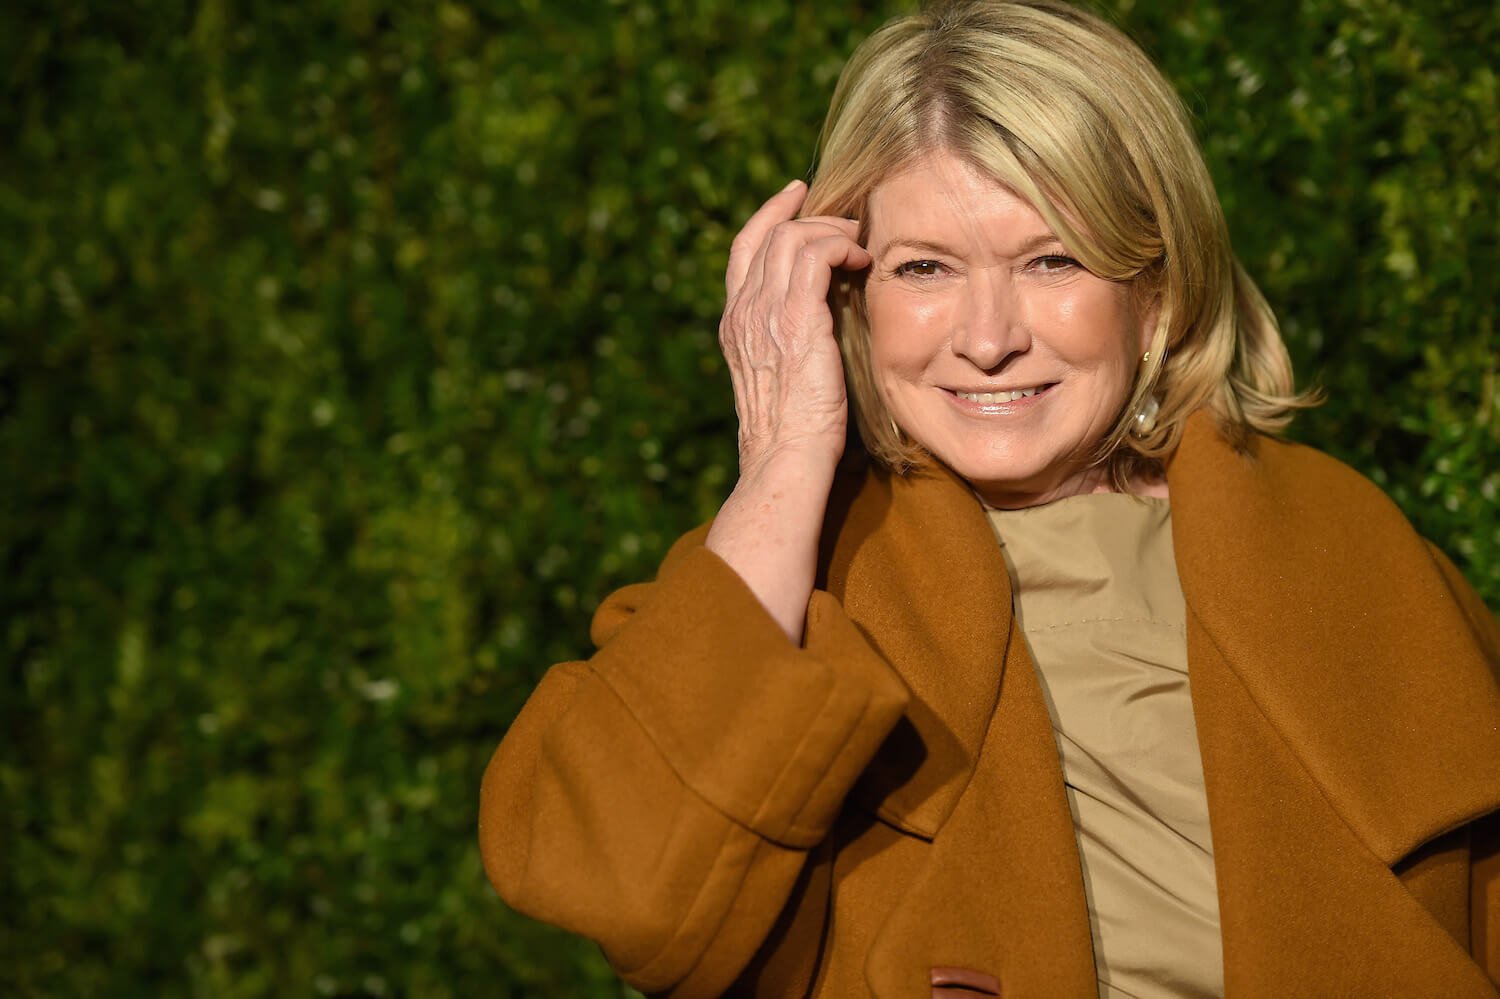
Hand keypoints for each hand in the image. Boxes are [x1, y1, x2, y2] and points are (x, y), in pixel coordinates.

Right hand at [720, 180, 871, 478]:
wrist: (786, 460)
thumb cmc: (794, 435)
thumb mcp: (781, 379)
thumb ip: (789, 342)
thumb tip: (822, 320)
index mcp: (735, 324)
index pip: (745, 248)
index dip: (770, 214)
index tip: (797, 194)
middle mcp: (744, 311)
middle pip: (768, 233)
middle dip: (811, 215)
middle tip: (848, 220)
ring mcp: (765, 313)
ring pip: (792, 236)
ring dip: (833, 229)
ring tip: (861, 242)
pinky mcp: (796, 318)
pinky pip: (817, 253)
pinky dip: (842, 246)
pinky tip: (864, 262)